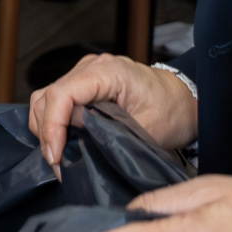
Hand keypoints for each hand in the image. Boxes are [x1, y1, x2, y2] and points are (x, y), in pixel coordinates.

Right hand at [27, 54, 197, 166]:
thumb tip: (73, 145)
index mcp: (107, 71)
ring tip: (61, 157)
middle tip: (59, 164)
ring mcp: (84, 73)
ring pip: (46, 99)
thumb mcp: (145, 129)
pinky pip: (56, 101)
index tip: (56, 156)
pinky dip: (54, 123)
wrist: (185, 100)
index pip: (61, 94)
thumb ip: (107, 134)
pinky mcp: (83, 84)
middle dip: (47, 133)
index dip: (52, 127)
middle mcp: (90, 67)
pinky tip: (65, 143)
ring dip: (47, 129)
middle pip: (47, 97)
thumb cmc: (172, 111)